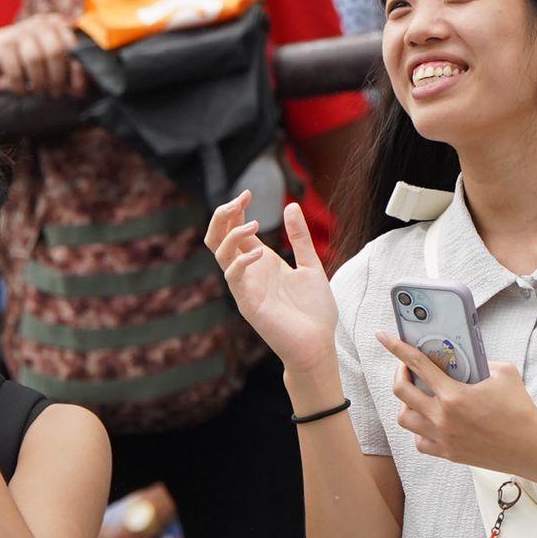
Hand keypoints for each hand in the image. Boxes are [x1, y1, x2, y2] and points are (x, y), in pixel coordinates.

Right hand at [0, 17, 89, 96]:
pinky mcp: (0, 46)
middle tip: (55, 93)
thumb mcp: (50, 59)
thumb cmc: (29, 55)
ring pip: (34, 60)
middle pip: (54, 51)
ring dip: (39, 83)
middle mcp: (37, 25)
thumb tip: (80, 92)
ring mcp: (17, 33)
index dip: (76, 70)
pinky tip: (23, 90)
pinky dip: (21, 86)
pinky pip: (15, 71)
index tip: (76, 88)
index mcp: (55, 24)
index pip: (72, 46)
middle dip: (57, 78)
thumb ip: (68, 73)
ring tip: (40, 92)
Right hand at [205, 194, 338, 371]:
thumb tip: (291, 205)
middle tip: (239, 200)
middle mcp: (249, 271)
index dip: (236, 210)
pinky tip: (260, 253)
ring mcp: (245, 287)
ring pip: (219, 254)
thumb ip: (300, 238)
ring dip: (232, 234)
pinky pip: (232, 277)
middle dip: (222, 216)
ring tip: (254, 224)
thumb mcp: (310, 265)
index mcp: (262, 261)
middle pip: (218, 238)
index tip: (248, 193)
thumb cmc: (314, 310)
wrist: (318, 345)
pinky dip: (240, 261)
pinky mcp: (247, 303)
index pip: (236, 230)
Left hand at [378, 334, 536, 471]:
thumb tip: (464, 355)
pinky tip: (431, 421)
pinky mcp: (447, 453)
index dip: (396, 347)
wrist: (531, 449)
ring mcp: (442, 438)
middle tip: (409, 368)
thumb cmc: (520, 410)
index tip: (382, 336)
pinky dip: (419, 429)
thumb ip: (480, 360)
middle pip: (401, 391)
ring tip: (420, 396)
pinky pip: (419, 441)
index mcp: (454, 395)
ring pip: (404, 418)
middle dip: (400, 373)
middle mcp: (442, 418)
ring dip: (407, 403)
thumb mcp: (504, 373)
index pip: (417, 364)